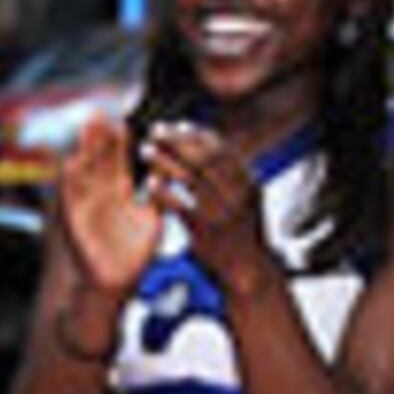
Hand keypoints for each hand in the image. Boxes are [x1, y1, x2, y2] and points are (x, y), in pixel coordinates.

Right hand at [50, 114, 163, 294]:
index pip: (117, 160)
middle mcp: (101, 196)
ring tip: (82, 131)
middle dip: (97, 139)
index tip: (119, 119)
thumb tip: (168, 172)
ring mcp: (86, 207)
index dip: (117, 141)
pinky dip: (69, 180)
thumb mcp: (151, 218)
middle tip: (98, 114)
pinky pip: (70, 197)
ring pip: (83, 173)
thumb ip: (158, 195)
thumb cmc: (134, 254)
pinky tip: (70, 163)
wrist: (115, 283)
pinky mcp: (75, 221)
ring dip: (81, 151)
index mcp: (120, 193)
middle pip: (97, 161)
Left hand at [137, 118, 268, 282]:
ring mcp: (222, 213)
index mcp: (248, 181)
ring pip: (190, 178)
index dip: (197, 134)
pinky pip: (180, 207)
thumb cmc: (239, 227)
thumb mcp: (242, 196)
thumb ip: (226, 172)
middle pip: (204, 158)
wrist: (248, 268)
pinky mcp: (205, 232)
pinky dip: (163, 193)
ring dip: (164, 160)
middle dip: (177, 141)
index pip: (221, 149)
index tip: (177, 125)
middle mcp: (238, 194)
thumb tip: (202, 140)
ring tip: (145, 150)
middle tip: (155, 130)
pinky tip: (149, 183)